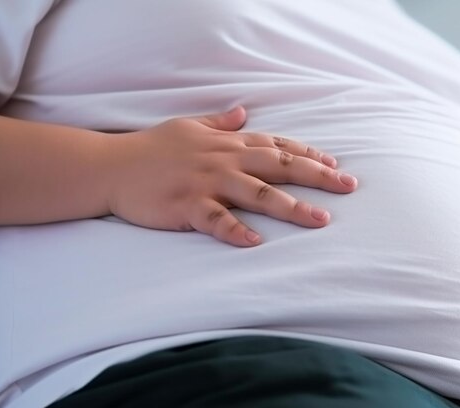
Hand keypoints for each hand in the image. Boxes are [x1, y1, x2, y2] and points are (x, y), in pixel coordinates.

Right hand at [107, 106, 357, 246]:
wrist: (111, 165)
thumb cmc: (151, 147)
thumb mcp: (188, 126)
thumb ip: (220, 123)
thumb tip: (244, 113)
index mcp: (227, 143)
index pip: (277, 146)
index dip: (308, 155)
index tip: (335, 165)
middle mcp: (223, 160)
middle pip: (280, 166)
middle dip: (317, 177)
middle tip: (348, 187)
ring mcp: (207, 183)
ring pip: (258, 193)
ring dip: (291, 206)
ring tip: (320, 220)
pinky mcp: (187, 206)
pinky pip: (216, 220)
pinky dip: (236, 231)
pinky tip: (256, 243)